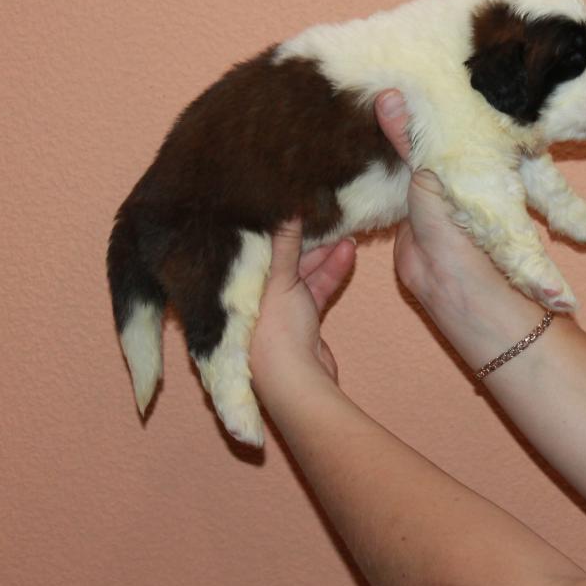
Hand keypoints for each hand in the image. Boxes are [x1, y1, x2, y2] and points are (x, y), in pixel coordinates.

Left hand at [249, 220, 354, 395]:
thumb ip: (283, 243)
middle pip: (279, 259)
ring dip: (324, 254)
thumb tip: (285, 207)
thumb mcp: (279, 279)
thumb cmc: (274, 330)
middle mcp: (253, 296)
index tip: (289, 203)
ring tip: (346, 232)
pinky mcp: (302, 320)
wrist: (298, 382)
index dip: (271, 226)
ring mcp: (278, 309)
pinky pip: (316, 288)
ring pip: (302, 272)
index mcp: (236, 286)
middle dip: (304, 239)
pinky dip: (331, 272)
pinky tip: (348, 253)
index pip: (253, 248)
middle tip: (324, 214)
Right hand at [373, 90, 513, 317]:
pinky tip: (353, 138)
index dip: (444, 90)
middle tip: (377, 73)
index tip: (420, 60)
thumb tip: (387, 94)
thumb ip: (408, 136)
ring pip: (405, 151)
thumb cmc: (459, 223)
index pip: (461, 111)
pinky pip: (387, 175)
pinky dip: (374, 161)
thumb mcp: (433, 170)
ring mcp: (430, 185)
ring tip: (357, 97)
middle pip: (430, 129)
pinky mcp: (405, 205)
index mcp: (478, 151)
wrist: (446, 279)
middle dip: (411, 108)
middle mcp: (455, 164)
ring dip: (386, 135)